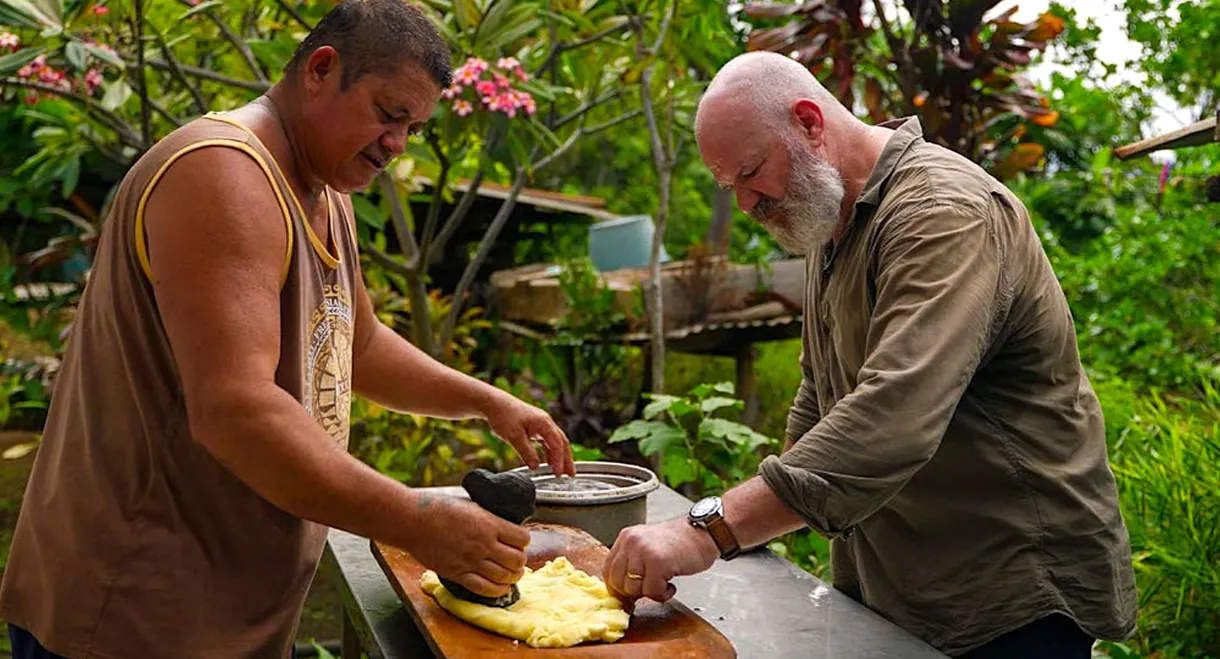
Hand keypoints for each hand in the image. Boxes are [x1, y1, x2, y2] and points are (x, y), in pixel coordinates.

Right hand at [407, 492, 530, 597]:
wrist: (413, 520)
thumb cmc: (438, 508)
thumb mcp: (471, 505)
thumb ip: (488, 518)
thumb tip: (502, 525)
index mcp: (489, 523)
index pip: (522, 538)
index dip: (524, 541)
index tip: (520, 542)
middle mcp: (484, 544)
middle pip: (517, 560)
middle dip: (521, 561)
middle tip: (517, 559)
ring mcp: (471, 561)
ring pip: (505, 576)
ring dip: (513, 577)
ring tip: (512, 574)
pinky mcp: (458, 574)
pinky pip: (485, 589)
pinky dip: (497, 590)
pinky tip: (500, 587)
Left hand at [481, 391, 575, 476]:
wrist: (493, 403)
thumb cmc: (503, 415)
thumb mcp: (514, 437)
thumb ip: (526, 453)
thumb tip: (535, 467)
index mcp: (544, 423)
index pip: (557, 444)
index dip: (559, 461)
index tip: (559, 474)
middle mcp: (545, 422)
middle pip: (561, 443)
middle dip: (567, 459)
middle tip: (571, 474)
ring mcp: (540, 424)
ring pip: (554, 442)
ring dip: (558, 456)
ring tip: (561, 471)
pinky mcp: (534, 426)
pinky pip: (546, 441)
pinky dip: (548, 452)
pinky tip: (548, 461)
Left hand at [603, 516, 719, 607]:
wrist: (704, 532)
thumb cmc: (680, 542)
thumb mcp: (648, 545)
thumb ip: (632, 562)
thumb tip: (621, 593)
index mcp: (626, 537)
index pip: (608, 570)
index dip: (617, 588)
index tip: (627, 598)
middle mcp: (632, 542)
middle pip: (618, 582)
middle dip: (633, 593)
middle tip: (651, 589)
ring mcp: (644, 551)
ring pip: (633, 589)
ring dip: (650, 593)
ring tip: (664, 583)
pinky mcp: (658, 562)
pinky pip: (651, 591)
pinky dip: (663, 594)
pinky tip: (671, 585)